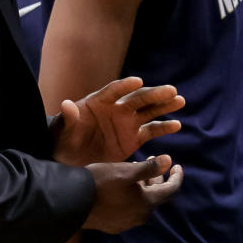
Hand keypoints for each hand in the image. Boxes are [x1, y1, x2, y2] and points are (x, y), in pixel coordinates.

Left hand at [52, 77, 183, 166]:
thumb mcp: (62, 131)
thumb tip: (66, 104)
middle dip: (154, 94)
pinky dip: (164, 127)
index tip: (138, 81)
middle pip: (137, 98)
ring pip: (148, 111)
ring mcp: (126, 123)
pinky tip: (176, 125)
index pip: (113, 91)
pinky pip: (151, 130)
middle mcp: (116, 109)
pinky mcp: (133, 138)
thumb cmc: (63, 141)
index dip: (125, 86)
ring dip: (164, 106)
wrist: (69, 160)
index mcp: (98, 102)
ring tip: (179, 100)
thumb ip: (67, 119)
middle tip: (171, 91)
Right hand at [82, 155, 182, 233]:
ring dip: (144, 186)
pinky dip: (132, 195)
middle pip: (156, 196)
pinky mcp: (114, 224)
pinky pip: (129, 208)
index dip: (177, 176)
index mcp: (147, 203)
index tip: (177, 165)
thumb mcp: (127, 170)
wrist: (73, 202)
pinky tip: (122, 186)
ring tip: (136, 170)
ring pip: (142, 202)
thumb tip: (170, 160)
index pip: (171, 190)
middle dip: (158, 178)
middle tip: (154, 163)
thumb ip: (150, 167)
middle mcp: (140, 216)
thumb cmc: (102, 182)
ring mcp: (126, 222)